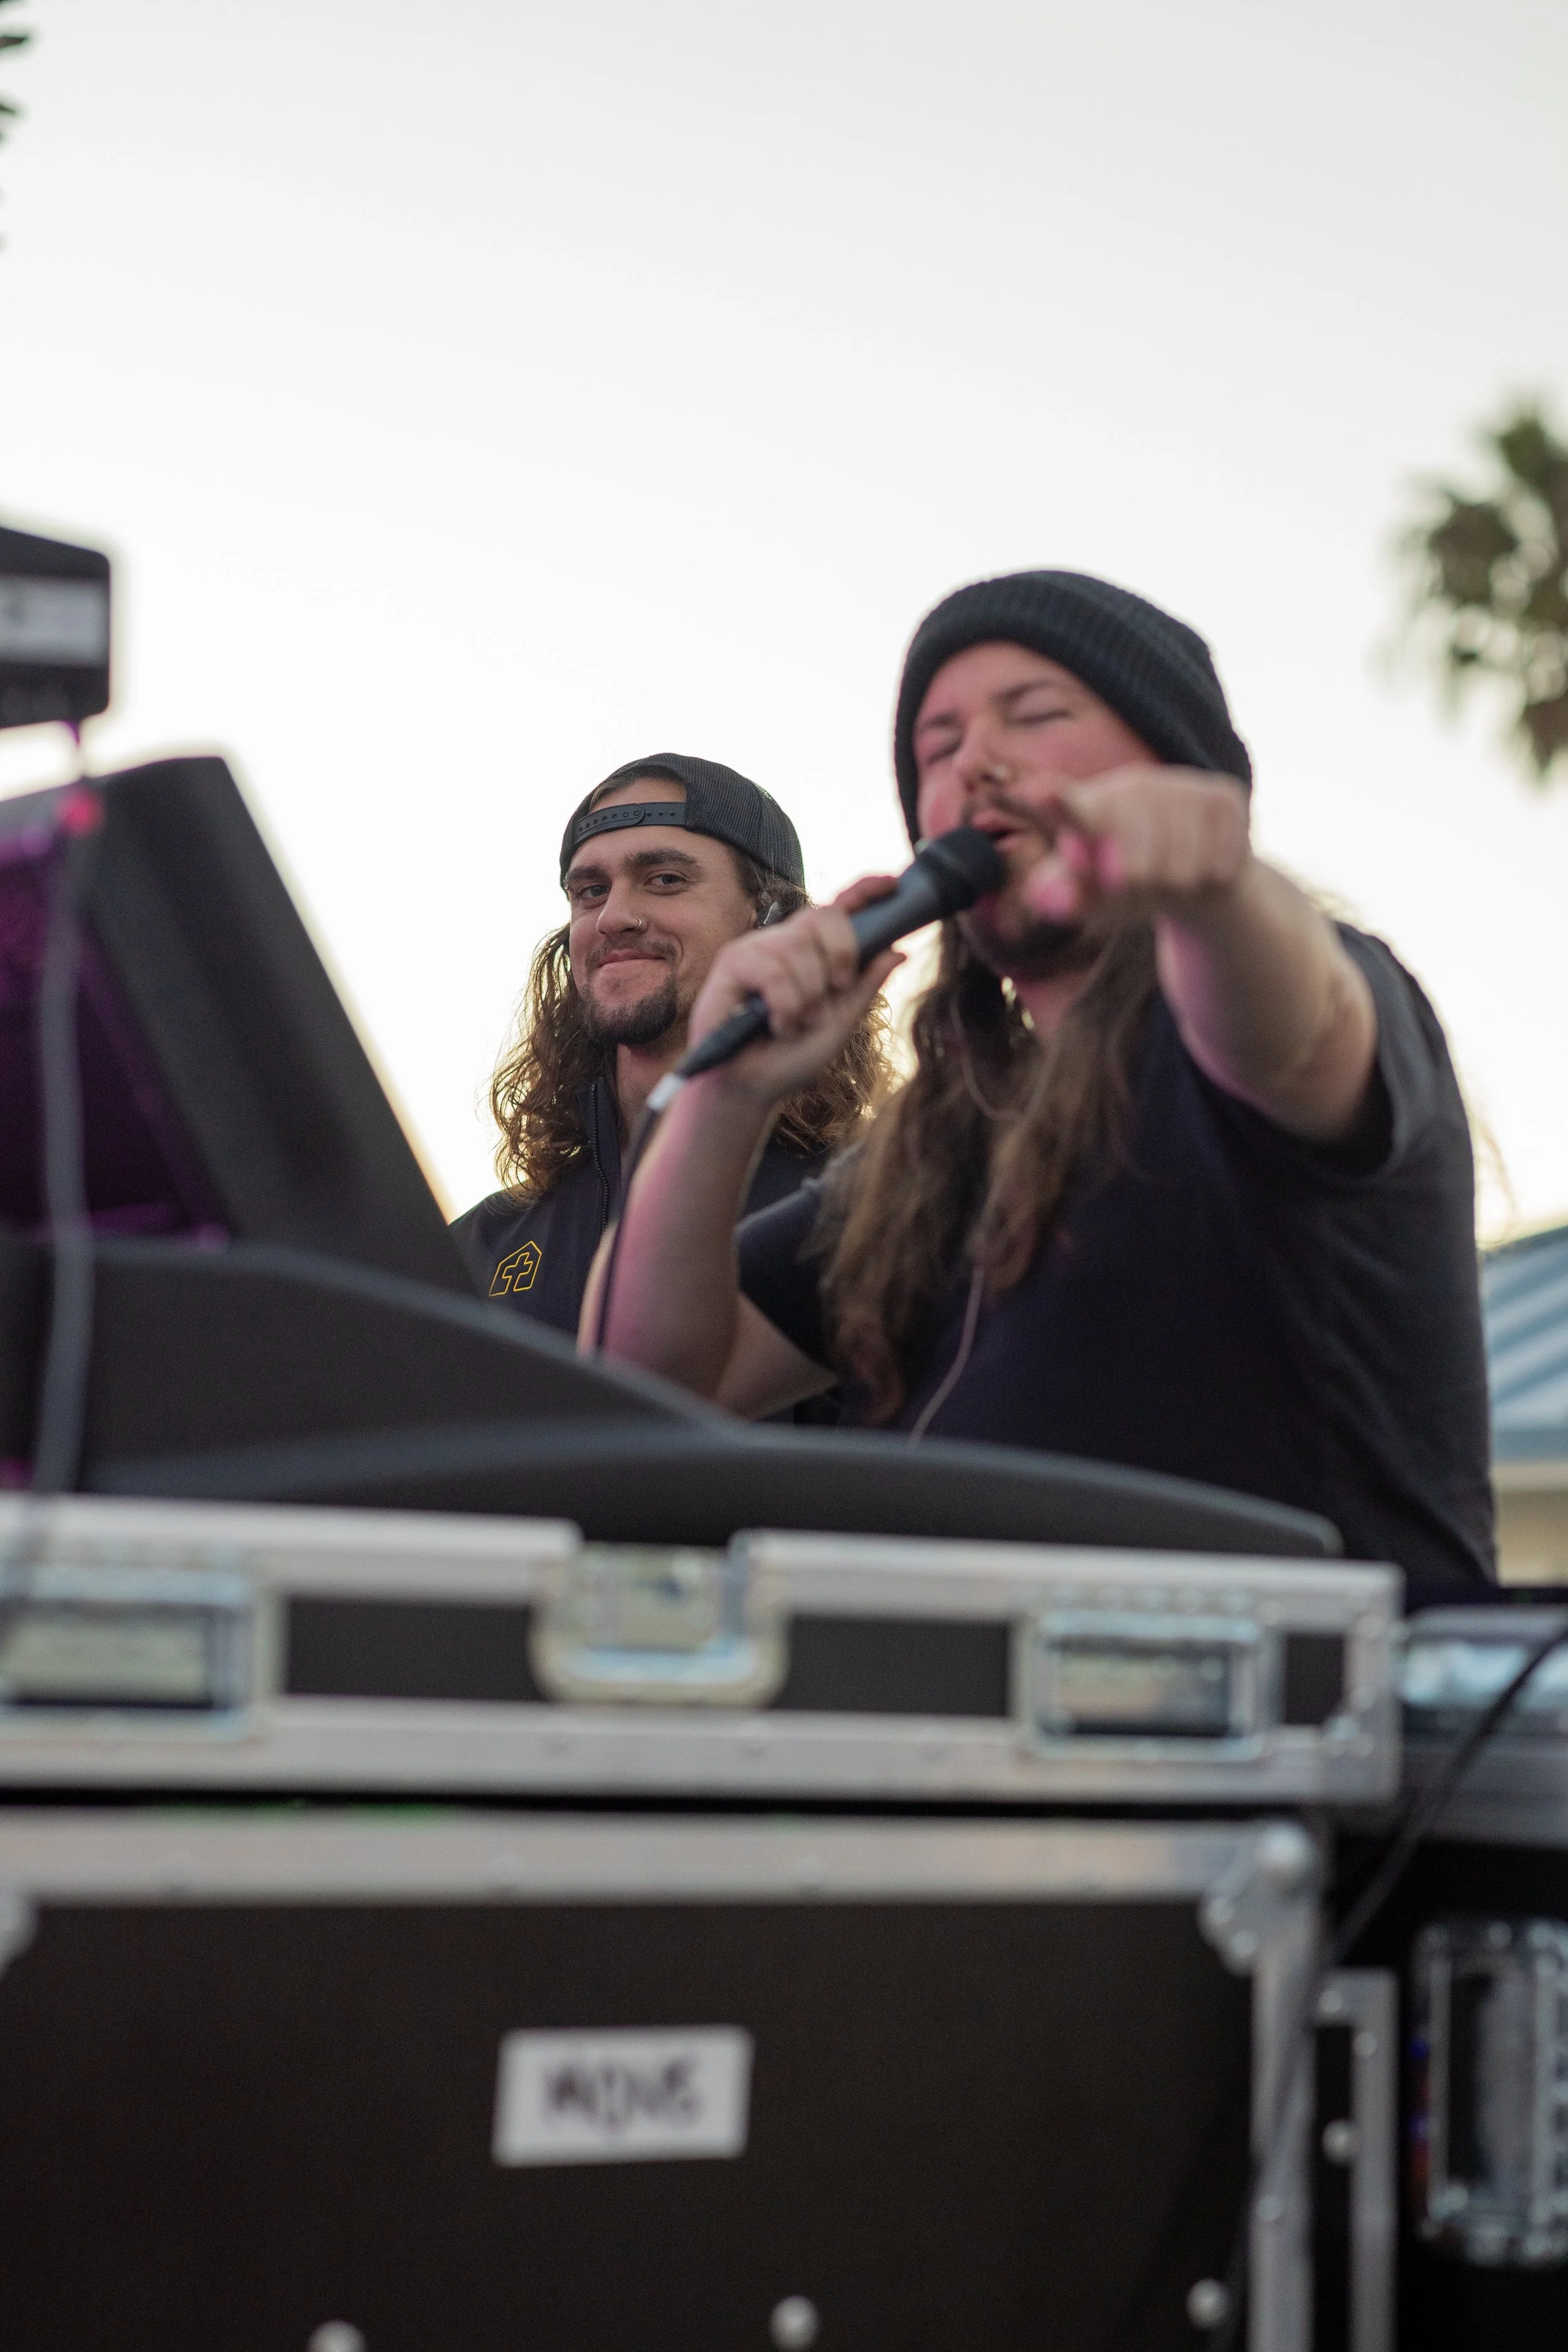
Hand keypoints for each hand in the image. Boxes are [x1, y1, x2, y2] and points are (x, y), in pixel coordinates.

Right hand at [685, 874, 903, 1105]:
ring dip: (807, 996)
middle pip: (824, 916)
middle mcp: (785, 942)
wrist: (750, 1088)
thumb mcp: (839, 1024)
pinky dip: (784, 1004)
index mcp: (813, 952)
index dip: (864, 891)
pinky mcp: (732, 962)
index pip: (839, 910)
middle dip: (841, 953)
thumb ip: (864, 987)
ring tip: (796, 1024)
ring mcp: (757, 948)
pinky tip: (778, 1025)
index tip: (892, 884)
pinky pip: (772, 969)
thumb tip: (898, 950)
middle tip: (836, 990)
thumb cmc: (790, 1056)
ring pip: (798, 948)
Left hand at [1019, 765, 1251, 928]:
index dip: (1057, 803)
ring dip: (1177, 886)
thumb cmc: (1130, 886)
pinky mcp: (1223, 797)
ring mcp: (1183, 785)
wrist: (1194, 876)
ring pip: (1182, 869)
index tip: (1040, 794)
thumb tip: (1046, 900)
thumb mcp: (1095, 897)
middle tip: (1134, 882)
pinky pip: (1219, 863)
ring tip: (1173, 872)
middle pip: (1136, 867)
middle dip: (1138, 891)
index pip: (1070, 808)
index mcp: (1092, 808)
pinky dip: (1212, 878)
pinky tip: (1205, 861)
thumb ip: (1065, 898)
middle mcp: (1135, 786)